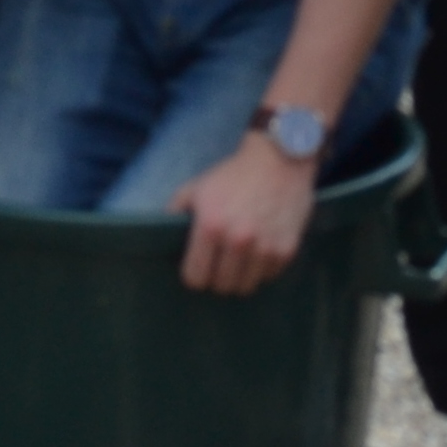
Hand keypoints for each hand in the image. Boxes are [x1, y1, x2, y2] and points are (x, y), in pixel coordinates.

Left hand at [174, 131, 316, 293]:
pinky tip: (260, 250)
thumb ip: (174, 213)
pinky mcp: (287, 249)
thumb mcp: (196, 187)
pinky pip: (269, 276)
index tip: (199, 266)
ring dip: (240, 276)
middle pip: (221, 286)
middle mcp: (238, 240)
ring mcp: (265, 247)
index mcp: (211, 226)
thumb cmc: (232, 175)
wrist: (279, 159)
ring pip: (246, 287)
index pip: (195, 278)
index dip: (194, 274)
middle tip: (220, 263)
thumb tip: (159, 238)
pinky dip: (263, 269)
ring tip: (240, 259)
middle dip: (217, 277)